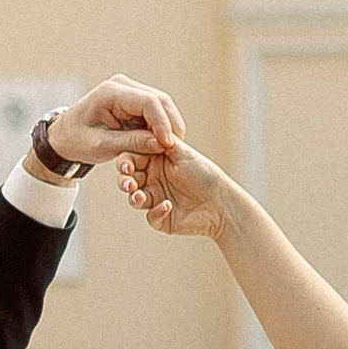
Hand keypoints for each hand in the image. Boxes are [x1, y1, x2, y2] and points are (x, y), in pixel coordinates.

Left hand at [35, 74, 186, 176]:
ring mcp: (129, 91)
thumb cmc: (76, 140)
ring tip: (169, 150)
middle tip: (175, 150)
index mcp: (110, 92)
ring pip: (162, 106)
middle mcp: (123, 86)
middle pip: (160, 101)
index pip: (148, 102)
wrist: (64, 135)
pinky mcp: (134, 101)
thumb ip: (131, 143)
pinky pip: (156, 112)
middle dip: (170, 125)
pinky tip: (162, 145)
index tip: (167, 145)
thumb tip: (161, 144)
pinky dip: (161, 128)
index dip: (162, 123)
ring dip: (168, 127)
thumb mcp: (101, 146)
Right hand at [114, 133, 235, 238]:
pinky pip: (150, 217)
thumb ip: (161, 141)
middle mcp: (153, 180)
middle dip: (125, 181)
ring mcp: (156, 199)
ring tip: (140, 197)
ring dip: (134, 198)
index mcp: (156, 162)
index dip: (126, 163)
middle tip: (128, 183)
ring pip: (134, 199)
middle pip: (129, 180)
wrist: (222, 201)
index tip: (126, 166)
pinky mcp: (162, 218)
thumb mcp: (183, 153)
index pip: (132, 160)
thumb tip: (142, 130)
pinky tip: (167, 206)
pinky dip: (156, 211)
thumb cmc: (205, 174)